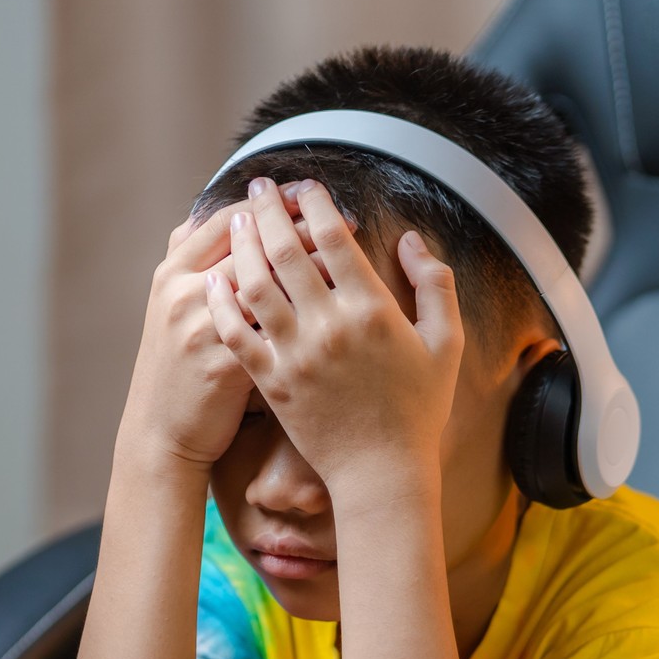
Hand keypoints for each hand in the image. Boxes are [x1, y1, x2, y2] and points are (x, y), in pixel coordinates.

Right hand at [118, 199, 343, 475]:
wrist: (159, 435)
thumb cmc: (178, 370)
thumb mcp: (173, 308)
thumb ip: (199, 265)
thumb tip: (236, 221)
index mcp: (172, 272)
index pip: (227, 218)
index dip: (271, 204)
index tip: (308, 194)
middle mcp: (182, 294)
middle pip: (252, 243)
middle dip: (304, 227)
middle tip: (347, 220)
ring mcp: (201, 330)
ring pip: (268, 283)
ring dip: (314, 268)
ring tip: (350, 261)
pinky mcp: (223, 367)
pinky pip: (275, 332)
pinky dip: (309, 317)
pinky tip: (340, 311)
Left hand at [205, 178, 463, 504]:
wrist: (381, 472)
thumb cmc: (418, 409)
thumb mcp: (444, 344)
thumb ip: (434, 285)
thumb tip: (413, 240)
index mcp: (372, 309)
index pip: (334, 238)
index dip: (316, 204)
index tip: (306, 187)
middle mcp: (329, 326)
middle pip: (286, 250)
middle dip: (269, 210)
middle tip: (258, 188)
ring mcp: (295, 353)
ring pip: (255, 284)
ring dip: (241, 246)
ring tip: (236, 223)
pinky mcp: (270, 381)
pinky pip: (237, 332)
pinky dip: (222, 301)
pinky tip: (214, 280)